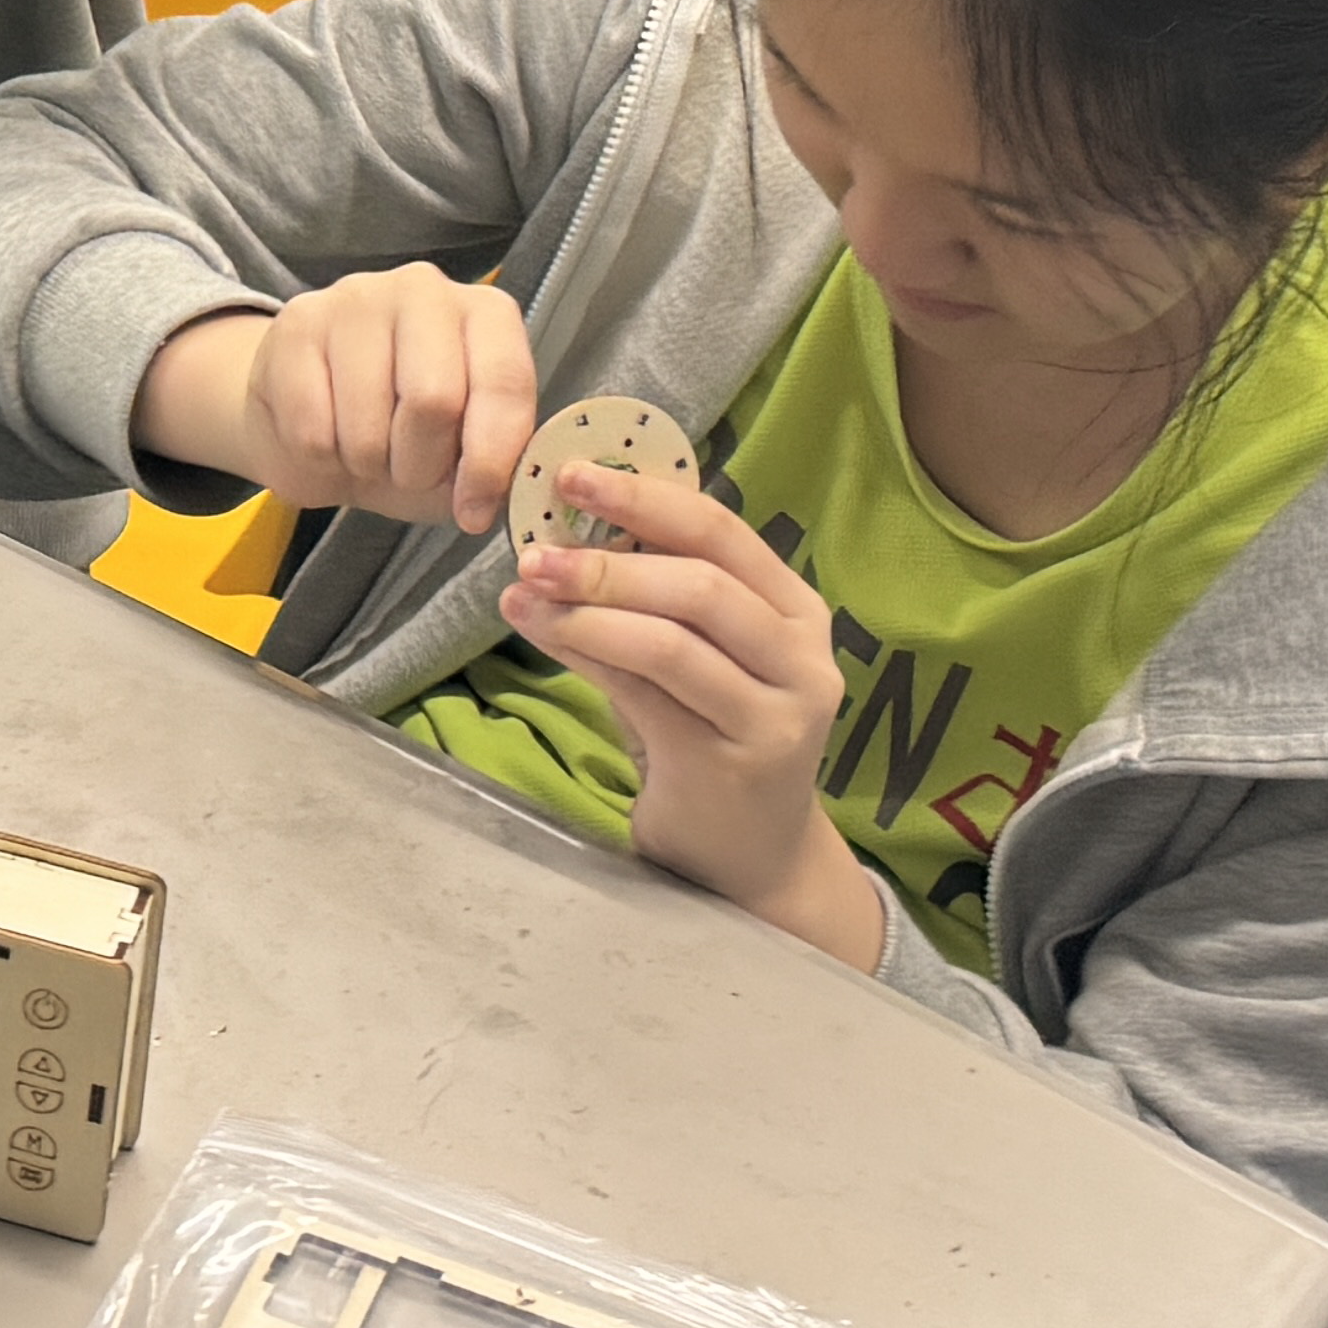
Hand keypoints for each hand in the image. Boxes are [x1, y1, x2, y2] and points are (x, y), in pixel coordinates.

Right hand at [134, 270, 534, 534]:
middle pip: (434, 400)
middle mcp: (425, 290)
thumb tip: (483, 499)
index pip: (504, 382)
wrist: (315, 420)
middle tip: (407, 470)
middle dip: (419, 465)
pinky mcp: (297, 323)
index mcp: (485, 315)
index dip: (491, 461)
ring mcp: (356, 298)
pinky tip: (325, 434)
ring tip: (366, 449)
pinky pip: (312, 430)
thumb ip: (487, 472)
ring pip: (368, 423)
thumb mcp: (460, 458)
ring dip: (368, 464)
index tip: (473, 512)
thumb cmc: (402, 435)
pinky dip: (321, 459)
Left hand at [497, 459, 887, 951]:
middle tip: (536, 547)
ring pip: (673, 640)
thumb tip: (568, 520)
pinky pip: (650, 696)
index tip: (571, 474)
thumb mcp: (698, 651)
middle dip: (609, 556)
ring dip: (589, 610)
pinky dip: (589, 657)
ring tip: (526, 590)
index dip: (645, 495)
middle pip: (701, 583)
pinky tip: (545, 634)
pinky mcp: (737, 764)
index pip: (721, 531)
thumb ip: (658, 591)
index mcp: (794, 607)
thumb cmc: (712, 734)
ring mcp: (777, 714)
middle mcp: (801, 656)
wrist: (753, 854)